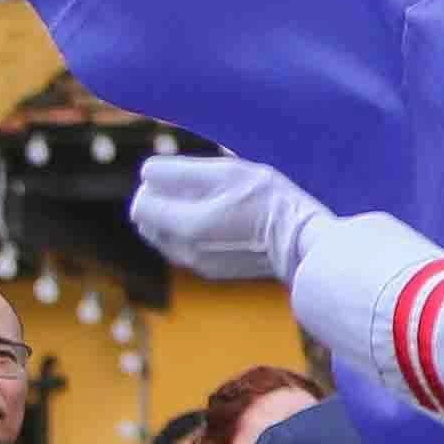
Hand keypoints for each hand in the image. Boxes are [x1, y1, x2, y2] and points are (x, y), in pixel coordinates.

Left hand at [132, 155, 328, 285]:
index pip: (141, 205)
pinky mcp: (212, 271)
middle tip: (193, 187)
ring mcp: (197, 265)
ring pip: (164, 236)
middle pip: (147, 222)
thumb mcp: (227, 172)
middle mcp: (184, 251)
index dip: (153, 186)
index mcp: (185, 226)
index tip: (177, 176)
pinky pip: (184, 248)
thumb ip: (180, 171)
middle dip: (161, 201)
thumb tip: (147, 172)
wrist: (303, 244)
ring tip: (208, 203)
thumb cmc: (269, 201)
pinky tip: (221, 221)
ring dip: (174, 217)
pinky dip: (190, 232)